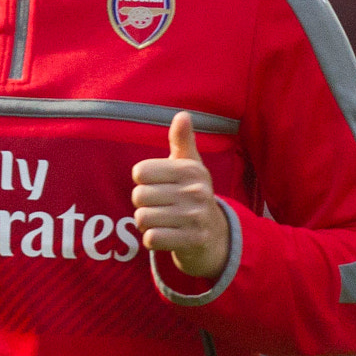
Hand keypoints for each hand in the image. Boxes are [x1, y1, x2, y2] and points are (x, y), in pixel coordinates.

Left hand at [131, 111, 229, 279]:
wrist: (216, 236)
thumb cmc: (193, 195)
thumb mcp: (190, 166)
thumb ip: (182, 141)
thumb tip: (183, 114)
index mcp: (191, 169)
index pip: (140, 172)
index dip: (143, 182)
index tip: (158, 186)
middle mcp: (196, 191)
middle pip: (138, 196)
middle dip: (143, 205)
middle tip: (160, 207)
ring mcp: (195, 217)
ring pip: (142, 218)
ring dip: (146, 223)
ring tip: (163, 221)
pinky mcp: (192, 240)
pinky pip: (151, 238)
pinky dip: (152, 239)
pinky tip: (166, 235)